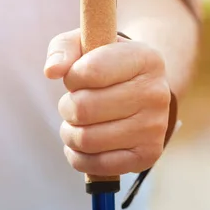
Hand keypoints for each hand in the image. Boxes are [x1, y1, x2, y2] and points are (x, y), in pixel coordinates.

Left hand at [44, 29, 170, 175]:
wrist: (144, 92)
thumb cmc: (109, 66)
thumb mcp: (88, 44)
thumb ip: (64, 48)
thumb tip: (52, 72)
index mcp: (146, 59)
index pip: (91, 72)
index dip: (72, 76)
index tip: (79, 76)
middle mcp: (157, 93)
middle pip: (84, 108)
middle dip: (67, 107)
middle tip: (76, 104)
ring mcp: (155, 127)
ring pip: (86, 139)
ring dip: (71, 133)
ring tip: (80, 124)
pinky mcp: (149, 154)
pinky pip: (98, 165)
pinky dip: (80, 157)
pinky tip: (86, 144)